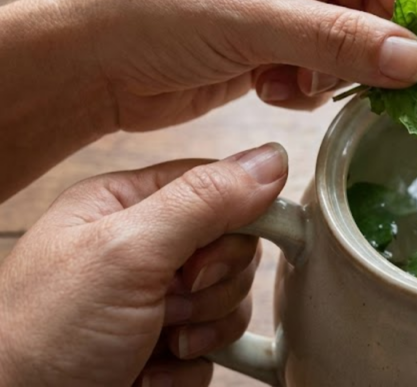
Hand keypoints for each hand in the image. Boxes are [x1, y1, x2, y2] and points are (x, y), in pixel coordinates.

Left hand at [0, 0, 416, 198]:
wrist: (88, 65)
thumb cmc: (155, 13)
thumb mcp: (254, 20)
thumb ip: (340, 41)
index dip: (410, 0)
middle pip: (375, 0)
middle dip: (370, 46)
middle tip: (377, 86)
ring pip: (354, 40)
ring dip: (334, 73)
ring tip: (295, 84)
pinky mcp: (278, 41)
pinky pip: (327, 67)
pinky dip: (309, 87)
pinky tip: (270, 89)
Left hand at [0, 143, 287, 386]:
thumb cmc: (37, 339)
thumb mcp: (126, 253)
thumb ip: (204, 201)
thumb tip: (271, 159)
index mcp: (124, 205)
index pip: (218, 185)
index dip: (232, 221)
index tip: (206, 257)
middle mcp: (140, 249)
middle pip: (234, 247)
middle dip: (213, 285)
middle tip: (168, 302)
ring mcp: (152, 302)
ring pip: (231, 301)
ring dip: (204, 329)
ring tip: (154, 342)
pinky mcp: (163, 349)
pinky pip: (218, 349)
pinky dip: (191, 366)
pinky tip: (150, 371)